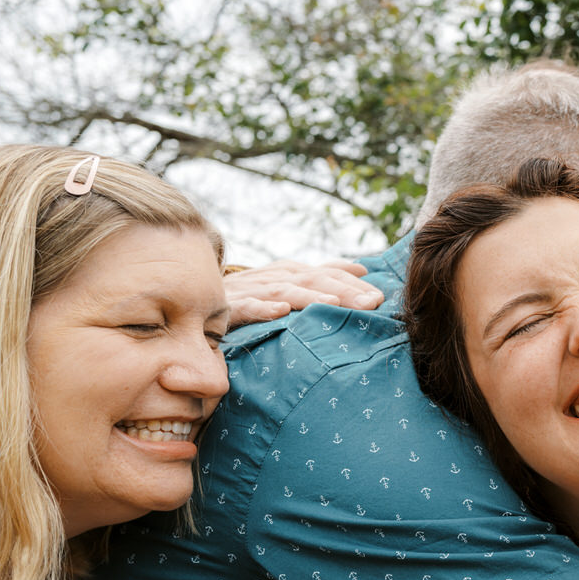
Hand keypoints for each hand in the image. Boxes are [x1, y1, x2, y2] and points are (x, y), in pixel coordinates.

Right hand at [224, 258, 383, 326]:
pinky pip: (248, 306)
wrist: (197, 297)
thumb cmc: (252, 294)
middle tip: (372, 302)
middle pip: (314, 280)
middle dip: (345, 290)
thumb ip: (324, 275)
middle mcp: (276, 277)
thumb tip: (363, 267)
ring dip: (311, 297)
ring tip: (335, 305)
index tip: (381, 295)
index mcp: (291, 272)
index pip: (328, 274)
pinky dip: (264, 308)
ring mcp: (253, 290)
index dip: (354, 283)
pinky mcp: (231, 307)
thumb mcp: (290, 282)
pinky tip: (281, 312)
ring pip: (286, 291)